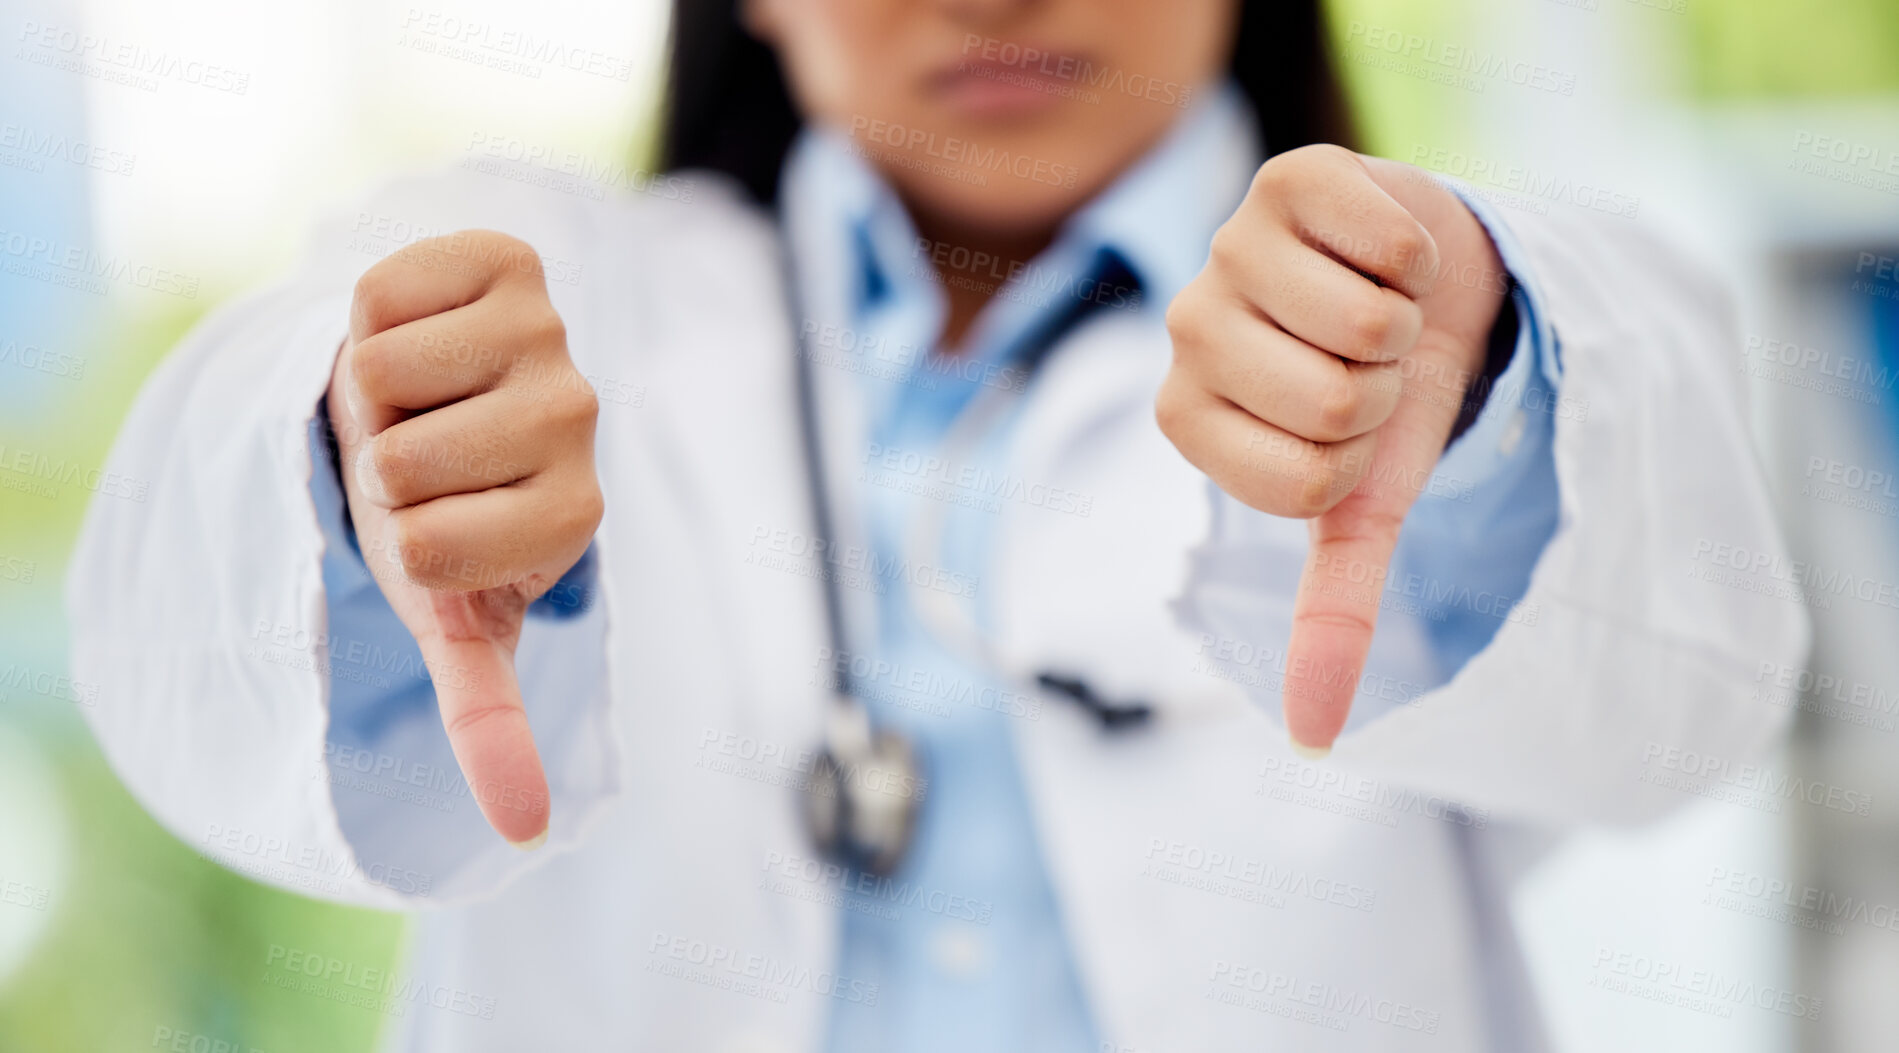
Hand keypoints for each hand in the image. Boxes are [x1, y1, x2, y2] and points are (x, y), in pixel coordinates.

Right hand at [327, 230, 602, 846]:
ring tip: (418, 402)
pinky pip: (381, 296)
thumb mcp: (456, 616)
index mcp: (575, 519)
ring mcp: (554, 335)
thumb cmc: (439, 514)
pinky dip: (371, 319)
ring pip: (379, 378)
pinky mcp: (511, 264)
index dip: (392, 539)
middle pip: (394, 466)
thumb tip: (527, 832)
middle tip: (419, 456)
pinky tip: (421, 334)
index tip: (434, 525)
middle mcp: (582, 421)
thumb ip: (488, 716)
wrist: (436, 404)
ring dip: (369, 394)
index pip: (422, 551)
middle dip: (375, 466)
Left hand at [1158, 145, 1507, 756]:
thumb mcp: (1361, 509)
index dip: (1356, 463)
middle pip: (1333, 405)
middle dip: (1382, 393)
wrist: (1426, 289)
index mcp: (1184, 418)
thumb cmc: (1379, 401)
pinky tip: (1385, 251)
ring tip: (1373, 308)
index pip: (1303, 482)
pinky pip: (1388, 242)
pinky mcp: (1289, 177)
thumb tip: (1313, 738)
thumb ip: (1333, 613)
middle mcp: (1184, 330)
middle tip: (1364, 364)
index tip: (1344, 431)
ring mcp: (1228, 247)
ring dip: (1402, 325)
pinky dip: (1417, 256)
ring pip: (1364, 325)